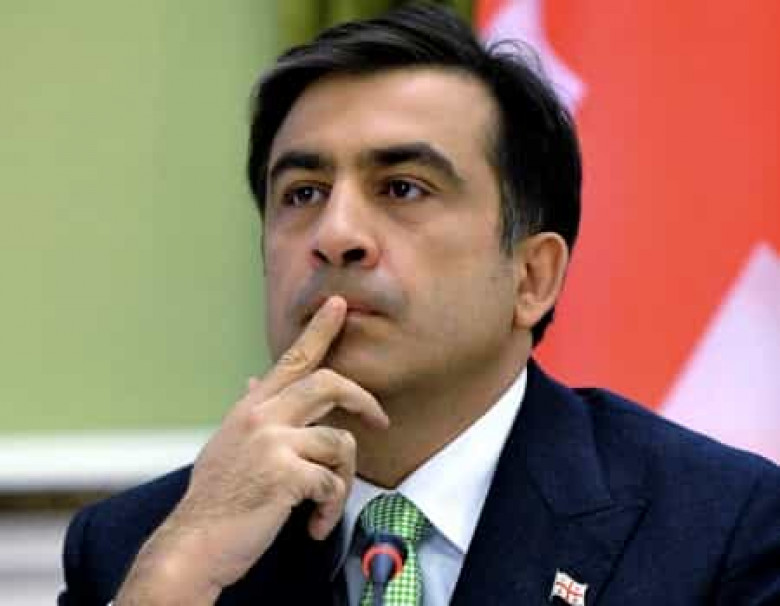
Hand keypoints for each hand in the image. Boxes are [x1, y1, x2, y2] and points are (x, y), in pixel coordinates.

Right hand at [115, 296, 388, 603]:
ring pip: (340, 441)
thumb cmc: (216, 498)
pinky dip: (330, 506)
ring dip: (343, 479)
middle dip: (363, 400)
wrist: (193, 543)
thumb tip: (254, 380)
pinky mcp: (284, 474)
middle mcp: (262, 417)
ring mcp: (273, 443)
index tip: (339, 305)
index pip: (292, 360)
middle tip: (381, 419)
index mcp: (253, 409)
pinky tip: (313, 522)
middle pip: (328, 383)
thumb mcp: (228, 444)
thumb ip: (250, 411)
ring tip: (325, 504)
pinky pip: (331, 481)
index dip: (319, 330)